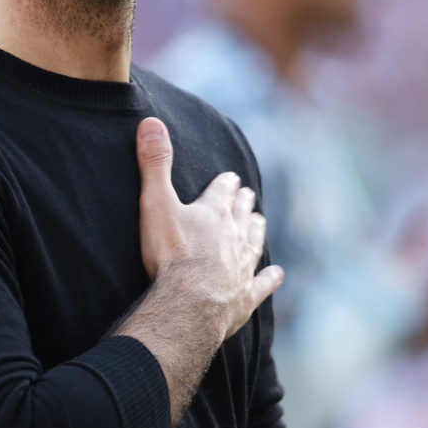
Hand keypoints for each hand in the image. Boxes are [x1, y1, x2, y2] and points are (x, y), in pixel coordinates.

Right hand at [135, 117, 280, 340]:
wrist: (188, 306)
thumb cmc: (170, 255)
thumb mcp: (156, 203)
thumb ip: (154, 164)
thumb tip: (150, 121)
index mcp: (213, 213)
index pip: (223, 191)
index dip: (226, 183)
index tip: (230, 176)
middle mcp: (234, 237)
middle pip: (242, 214)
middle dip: (244, 203)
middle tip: (248, 195)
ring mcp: (242, 267)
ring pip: (254, 243)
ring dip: (256, 231)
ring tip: (259, 222)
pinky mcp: (245, 297)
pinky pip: (262, 284)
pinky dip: (270, 278)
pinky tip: (277, 274)